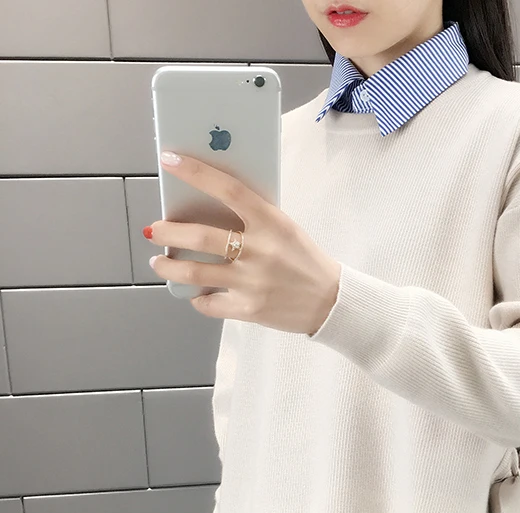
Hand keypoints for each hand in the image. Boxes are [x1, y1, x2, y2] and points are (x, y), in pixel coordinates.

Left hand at [146, 151, 341, 335]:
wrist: (330, 302)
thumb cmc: (304, 260)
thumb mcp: (285, 229)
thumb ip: (253, 218)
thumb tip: (207, 207)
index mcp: (272, 223)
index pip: (228, 190)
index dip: (196, 172)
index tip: (169, 160)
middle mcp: (259, 251)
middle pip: (200, 237)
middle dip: (168, 232)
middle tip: (154, 229)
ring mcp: (253, 282)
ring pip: (195, 274)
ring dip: (169, 267)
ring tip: (159, 262)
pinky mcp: (249, 309)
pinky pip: (209, 304)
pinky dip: (197, 299)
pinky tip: (195, 293)